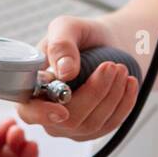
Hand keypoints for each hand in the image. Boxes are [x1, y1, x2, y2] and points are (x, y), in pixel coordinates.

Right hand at [16, 16, 138, 140]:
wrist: (106, 44)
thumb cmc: (81, 36)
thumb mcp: (68, 27)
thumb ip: (61, 44)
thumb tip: (65, 73)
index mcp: (32, 89)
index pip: (29, 111)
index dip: (42, 114)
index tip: (62, 110)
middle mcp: (47, 112)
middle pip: (69, 119)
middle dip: (94, 93)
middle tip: (110, 66)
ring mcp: (71, 125)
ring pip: (92, 123)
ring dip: (112, 94)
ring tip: (120, 68)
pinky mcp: (94, 128)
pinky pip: (110, 124)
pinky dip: (124, 102)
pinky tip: (129, 82)